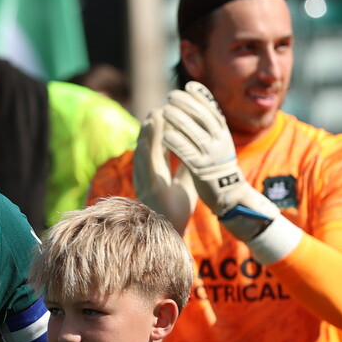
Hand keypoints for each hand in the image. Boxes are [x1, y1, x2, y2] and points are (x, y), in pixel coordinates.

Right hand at [132, 108, 196, 233]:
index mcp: (157, 174)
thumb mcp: (186, 185)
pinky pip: (145, 166)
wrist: (171, 232)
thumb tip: (197, 152)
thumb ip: (188, 168)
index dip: (160, 133)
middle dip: (152, 128)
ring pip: (144, 152)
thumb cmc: (176, 210)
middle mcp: (148, 175)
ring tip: (153, 115)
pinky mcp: (148, 188)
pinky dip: (146, 151)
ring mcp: (145, 181)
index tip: (164, 115)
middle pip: (148, 146)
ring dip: (148, 134)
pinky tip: (146, 140)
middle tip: (157, 109)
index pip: (158, 148)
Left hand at [161, 82, 280, 240]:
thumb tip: (199, 103)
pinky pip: (189, 155)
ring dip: (179, 120)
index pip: (213, 110)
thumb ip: (209, 126)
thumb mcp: (217, 142)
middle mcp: (220, 142)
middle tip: (171, 96)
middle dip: (187, 105)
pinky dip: (177, 144)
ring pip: (195, 134)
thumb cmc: (217, 166)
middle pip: (203, 118)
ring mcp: (212, 156)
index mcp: (223, 134)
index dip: (202, 97)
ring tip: (165, 110)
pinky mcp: (202, 171)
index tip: (189, 86)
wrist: (230, 194)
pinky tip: (165, 136)